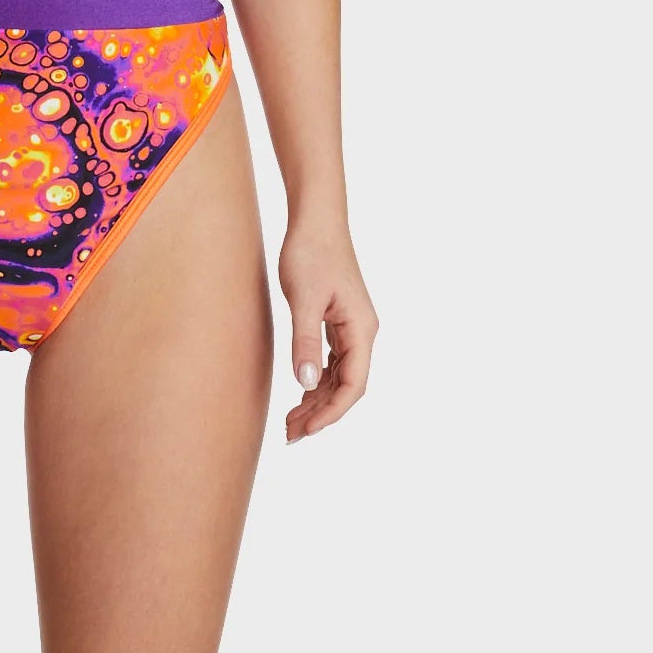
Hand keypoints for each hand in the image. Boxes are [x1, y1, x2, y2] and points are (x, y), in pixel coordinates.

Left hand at [278, 220, 377, 442]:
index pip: (354, 384)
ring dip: (317, 399)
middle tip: (290, 434)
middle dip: (321, 412)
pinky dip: (316, 379)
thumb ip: (305, 342)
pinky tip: (300, 391)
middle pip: (347, 385)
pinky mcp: (337, 319)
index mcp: (361, 328)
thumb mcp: (303, 299)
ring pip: (339, 375)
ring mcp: (351, 325)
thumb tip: (306, 384)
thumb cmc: (310, 252)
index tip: (307, 430)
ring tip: (290, 422)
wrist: (314, 218)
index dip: (331, 411)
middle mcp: (362, 331)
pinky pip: (332, 360)